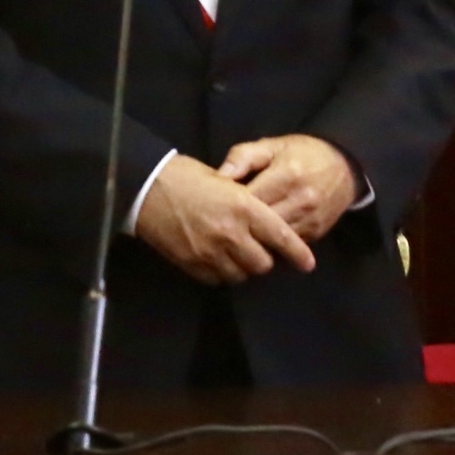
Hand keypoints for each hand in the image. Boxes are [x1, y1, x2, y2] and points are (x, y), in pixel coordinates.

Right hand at [133, 155, 316, 284]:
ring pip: (241, 274)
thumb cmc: (186, 175)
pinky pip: (218, 279)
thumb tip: (263, 220)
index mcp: (244, 207)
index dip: (297, 253)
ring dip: (243, 266)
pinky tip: (216, 257)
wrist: (146, 188)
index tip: (308, 264)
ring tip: (235, 252)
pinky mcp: (193, 264)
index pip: (280, 236)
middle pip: (263, 263)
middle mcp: (231, 233)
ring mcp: (211, 252)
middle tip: (257, 247)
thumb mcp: (225, 179)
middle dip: (264, 258)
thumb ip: (247, 202)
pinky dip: (222, 271)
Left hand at [218, 133, 361, 240]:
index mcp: (286, 175)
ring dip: (254, 241)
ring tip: (236, 238)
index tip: (215, 208)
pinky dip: (271, 247)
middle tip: (220, 228)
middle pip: (260, 225)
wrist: (345, 166)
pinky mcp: (316, 233)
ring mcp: (310, 219)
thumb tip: (219, 176)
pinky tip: (257, 242)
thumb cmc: (301, 153)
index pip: (250, 201)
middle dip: (239, 228)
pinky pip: (287, 248)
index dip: (229, 207)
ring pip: (273, 242)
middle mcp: (300, 200)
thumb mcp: (272, 146)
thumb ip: (243, 157)